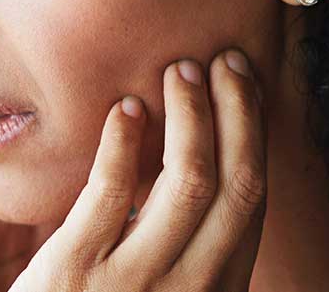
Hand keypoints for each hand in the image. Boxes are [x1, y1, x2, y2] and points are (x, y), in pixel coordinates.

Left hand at [0, 48, 267, 291]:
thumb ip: (187, 256)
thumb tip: (212, 180)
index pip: (252, 205)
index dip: (254, 138)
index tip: (243, 88)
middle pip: (236, 185)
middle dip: (237, 112)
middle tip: (222, 60)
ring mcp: (133, 286)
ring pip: (188, 181)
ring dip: (193, 116)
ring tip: (180, 72)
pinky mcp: (74, 274)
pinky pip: (111, 192)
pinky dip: (126, 143)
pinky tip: (125, 111)